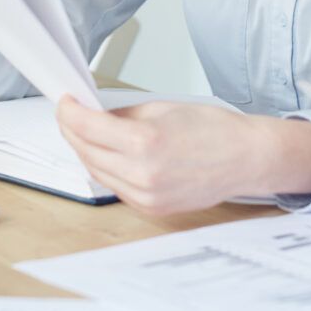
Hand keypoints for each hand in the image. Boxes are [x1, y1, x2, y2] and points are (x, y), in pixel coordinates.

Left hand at [56, 97, 273, 214]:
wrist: (246, 159)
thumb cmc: (214, 129)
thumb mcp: (163, 108)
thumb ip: (123, 114)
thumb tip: (94, 115)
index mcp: (145, 142)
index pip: (88, 127)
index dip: (69, 112)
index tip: (64, 102)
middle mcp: (142, 173)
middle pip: (86, 151)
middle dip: (73, 131)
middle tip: (71, 115)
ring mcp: (146, 196)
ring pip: (97, 172)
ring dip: (86, 151)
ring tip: (87, 133)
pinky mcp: (151, 208)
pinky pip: (116, 187)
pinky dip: (106, 169)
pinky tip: (109, 155)